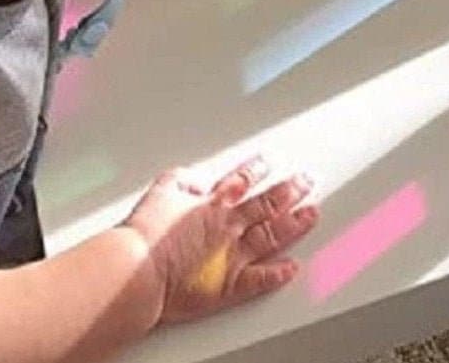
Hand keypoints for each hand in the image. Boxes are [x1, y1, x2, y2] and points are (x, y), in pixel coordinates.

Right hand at [122, 156, 316, 325]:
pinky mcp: (228, 285)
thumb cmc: (144, 235)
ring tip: (311, 214)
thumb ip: (182, 180)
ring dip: (294, 224)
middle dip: (290, 191)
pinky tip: (292, 268)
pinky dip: (277, 274)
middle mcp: (228, 227)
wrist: (137, 270)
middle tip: (307, 181)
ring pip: (271, 235)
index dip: (260, 169)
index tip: (272, 162)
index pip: (243, 180)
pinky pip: (260, 279)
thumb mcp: (161, 190)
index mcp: (212, 204)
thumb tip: (197, 176)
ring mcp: (232, 256)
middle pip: (267, 204)